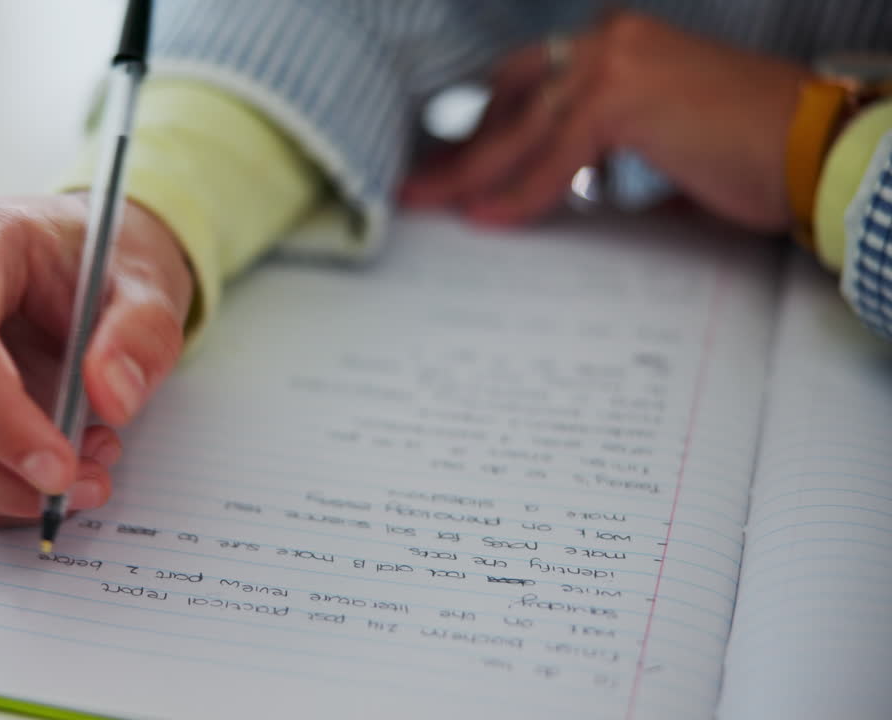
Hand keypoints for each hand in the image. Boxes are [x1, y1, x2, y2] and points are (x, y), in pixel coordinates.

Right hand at [0, 194, 192, 523]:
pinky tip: (56, 465)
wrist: (93, 258)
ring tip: (87, 470)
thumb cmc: (109, 259)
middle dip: (2, 469)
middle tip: (83, 486)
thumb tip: (111, 398)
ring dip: (3, 486)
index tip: (55, 464)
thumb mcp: (151, 283)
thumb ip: (142, 334)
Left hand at [402, 11, 810, 231]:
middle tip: (420, 186)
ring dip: (468, 172)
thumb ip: (594, 147)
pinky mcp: (623, 98)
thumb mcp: (652, 137)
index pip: (524, 83)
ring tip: (430, 204)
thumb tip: (540, 183)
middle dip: (460, 147)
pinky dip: (516, 192)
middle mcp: (607, 39)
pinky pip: (549, 157)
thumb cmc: (746, 150)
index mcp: (614, 42)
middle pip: (507, 100)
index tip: (449, 164)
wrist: (813, 149)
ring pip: (518, 128)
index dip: (481, 126)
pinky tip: (487, 216)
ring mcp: (614, 62)